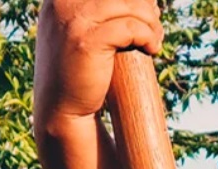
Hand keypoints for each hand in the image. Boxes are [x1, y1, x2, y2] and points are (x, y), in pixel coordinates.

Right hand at [34, 0, 163, 126]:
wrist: (62, 110)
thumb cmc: (80, 71)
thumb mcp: (83, 31)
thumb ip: (101, 10)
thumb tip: (147, 0)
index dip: (133, 0)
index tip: (147, 9)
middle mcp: (63, 2)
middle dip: (144, 6)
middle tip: (154, 26)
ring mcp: (73, 19)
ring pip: (130, 6)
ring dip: (150, 22)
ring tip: (155, 39)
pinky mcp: (86, 41)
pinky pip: (130, 27)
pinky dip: (147, 36)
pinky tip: (152, 49)